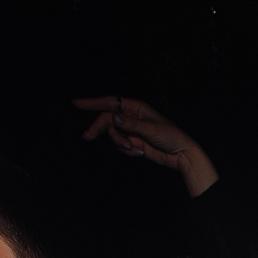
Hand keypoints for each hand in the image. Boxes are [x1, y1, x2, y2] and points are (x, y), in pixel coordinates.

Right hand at [74, 97, 217, 194]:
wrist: (180, 155)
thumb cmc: (171, 137)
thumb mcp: (151, 130)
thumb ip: (131, 125)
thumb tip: (114, 117)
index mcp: (136, 108)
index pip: (110, 102)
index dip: (92, 102)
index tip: (76, 103)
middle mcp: (131, 117)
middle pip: (107, 120)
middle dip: (99, 128)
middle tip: (87, 136)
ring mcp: (131, 130)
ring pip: (113, 135)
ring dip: (120, 144)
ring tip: (135, 149)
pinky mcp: (133, 142)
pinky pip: (120, 146)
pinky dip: (127, 151)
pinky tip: (141, 153)